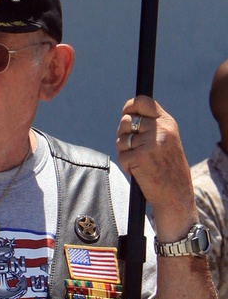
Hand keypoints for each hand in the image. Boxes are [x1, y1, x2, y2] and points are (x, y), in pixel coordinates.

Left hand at [116, 96, 195, 239]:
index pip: (143, 102)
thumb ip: (150, 126)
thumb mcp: (167, 141)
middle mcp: (160, 130)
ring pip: (122, 139)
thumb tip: (126, 115)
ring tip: (141, 163)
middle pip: (127, 121)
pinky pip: (121, 155)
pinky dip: (127, 165)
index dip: (130, 106)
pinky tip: (140, 172)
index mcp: (168, 123)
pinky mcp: (139, 156)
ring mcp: (149, 143)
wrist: (176, 197)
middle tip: (136, 149)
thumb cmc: (168, 170)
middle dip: (125, 134)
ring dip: (125, 152)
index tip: (126, 112)